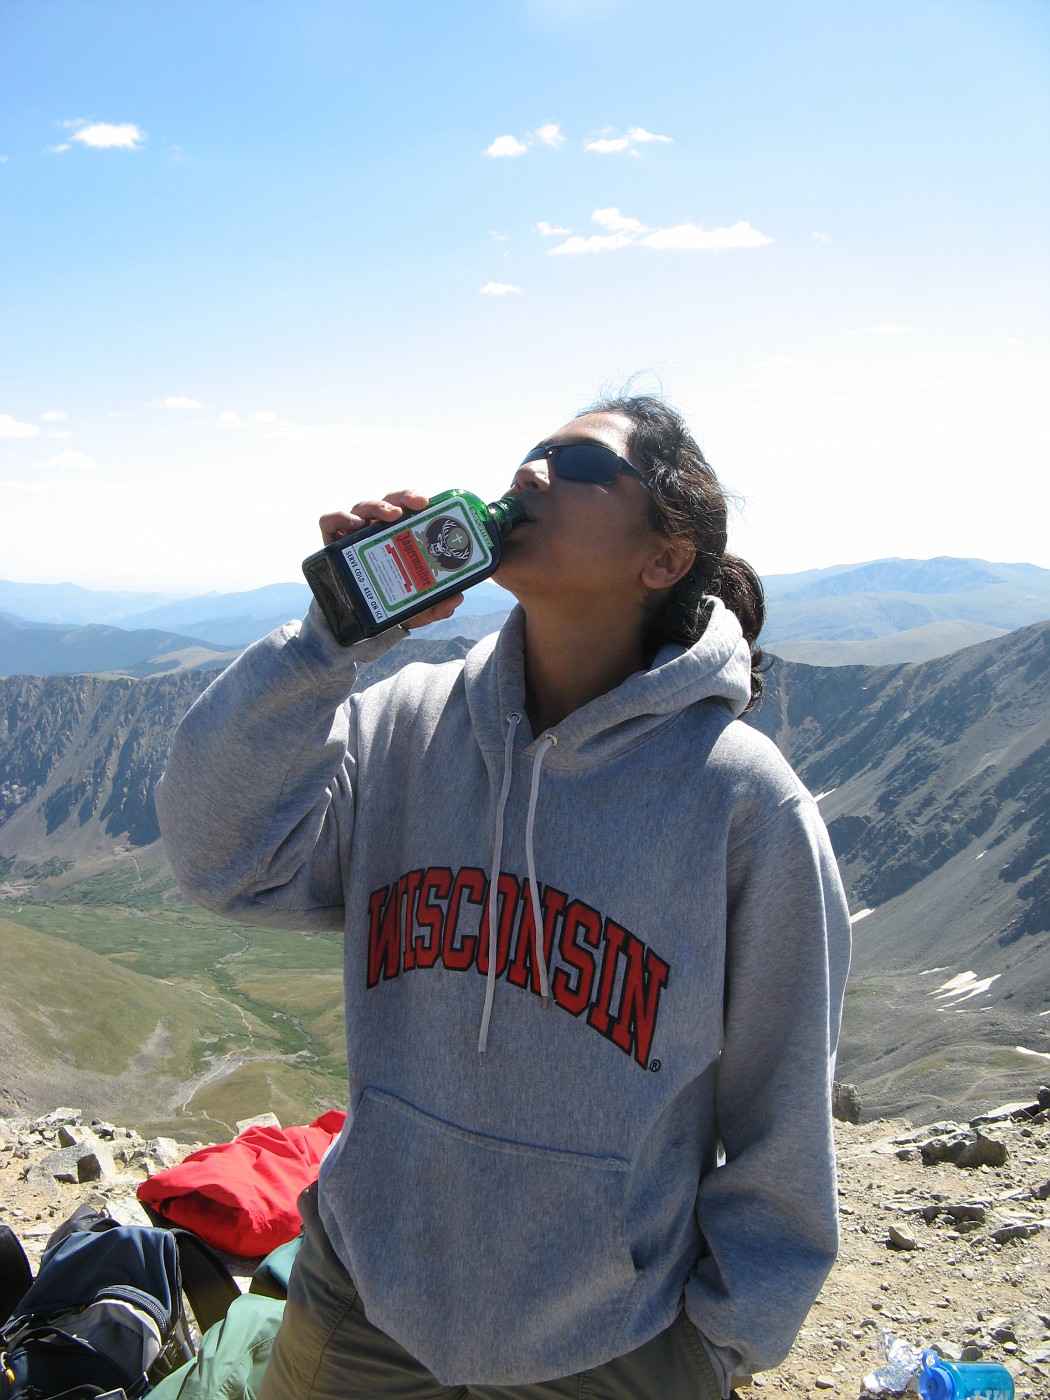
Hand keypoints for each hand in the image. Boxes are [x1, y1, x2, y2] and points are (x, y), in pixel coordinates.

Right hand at [318, 490, 463, 631]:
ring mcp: (353, 535)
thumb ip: (436, 606)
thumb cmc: (389, 603)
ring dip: (378, 506)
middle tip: (416, 505)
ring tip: (391, 516)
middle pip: (388, 503)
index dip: (416, 500)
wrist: (358, 624)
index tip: (428, 503)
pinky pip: (330, 522)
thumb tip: (455, 598)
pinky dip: (340, 518)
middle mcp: (376, 530)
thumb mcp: (415, 608)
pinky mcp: (332, 543)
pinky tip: (355, 525)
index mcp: (398, 537)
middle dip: (403, 498)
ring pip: (363, 507)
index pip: (407, 509)